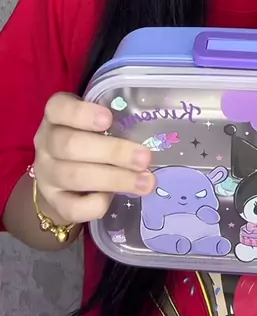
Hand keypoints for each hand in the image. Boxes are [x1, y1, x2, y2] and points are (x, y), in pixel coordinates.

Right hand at [33, 93, 155, 224]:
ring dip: (114, 179)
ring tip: (145, 182)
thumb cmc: (88, 138)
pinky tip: (114, 198)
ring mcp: (46, 174)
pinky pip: (71, 207)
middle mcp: (46, 143)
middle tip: (144, 158)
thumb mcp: (95, 122)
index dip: (82, 114)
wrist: (63, 179)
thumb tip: (153, 134)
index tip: (109, 119)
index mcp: (55, 115)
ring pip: (74, 176)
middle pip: (71, 145)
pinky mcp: (53, 202)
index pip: (58, 108)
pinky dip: (95, 204)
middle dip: (112, 152)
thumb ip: (114, 122)